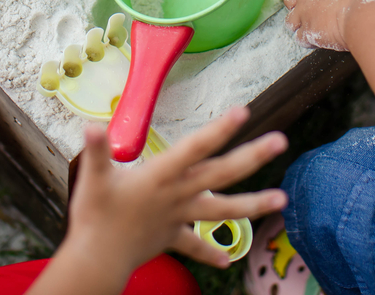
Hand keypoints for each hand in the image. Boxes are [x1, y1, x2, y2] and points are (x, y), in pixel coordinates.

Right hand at [61, 108, 287, 280]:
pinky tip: (227, 260)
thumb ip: (96, 150)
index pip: (195, 147)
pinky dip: (209, 252)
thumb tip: (92, 125)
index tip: (243, 112)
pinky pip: (194, 245)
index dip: (219, 130)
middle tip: (281, 141)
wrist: (96, 261)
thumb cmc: (94, 217)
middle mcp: (177, 194)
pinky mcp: (171, 237)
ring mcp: (178, 217)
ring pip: (222, 209)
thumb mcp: (93, 179)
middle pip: (221, 173)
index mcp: (161, 175)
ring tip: (283, 200)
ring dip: (253, 205)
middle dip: (251, 157)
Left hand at [283, 0, 374, 51]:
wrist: (368, 14)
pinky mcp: (306, 30)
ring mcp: (304, 10)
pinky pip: (299, 38)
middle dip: (298, 7)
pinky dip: (308, 41)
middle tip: (311, 14)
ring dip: (300, 26)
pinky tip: (321, 41)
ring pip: (290, 20)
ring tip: (316, 29)